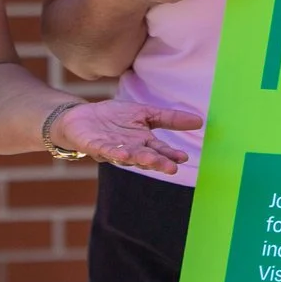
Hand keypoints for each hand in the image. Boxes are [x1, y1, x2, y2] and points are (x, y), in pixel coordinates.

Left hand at [52, 100, 200, 175]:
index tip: (183, 158)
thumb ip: (170, 118)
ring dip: (139, 159)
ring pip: (128, 157)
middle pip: (146, 157)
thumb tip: (200, 121)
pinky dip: (113, 153)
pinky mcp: (94, 146)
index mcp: (143, 142)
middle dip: (158, 163)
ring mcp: (112, 150)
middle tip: (171, 168)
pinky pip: (105, 151)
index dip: (171, 154)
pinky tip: (122, 154)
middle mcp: (130, 150)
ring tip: (152, 160)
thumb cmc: (113, 117)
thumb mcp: (145, 113)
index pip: (160, 150)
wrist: (81, 117)